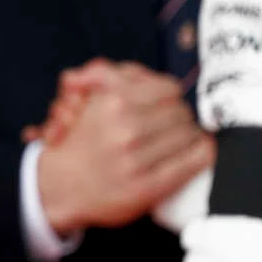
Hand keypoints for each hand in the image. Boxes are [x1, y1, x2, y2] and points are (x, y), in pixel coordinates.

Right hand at [36, 60, 212, 233]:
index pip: (168, 88)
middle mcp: (125, 129)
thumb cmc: (77, 144)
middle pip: (180, 111)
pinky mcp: (148, 187)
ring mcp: (137, 159)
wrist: (59, 188)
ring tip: (178, 140)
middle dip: (178, 116)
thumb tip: (140, 73)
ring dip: (189, 135)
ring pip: (190, 134)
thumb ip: (107, 74)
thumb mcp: (83, 98)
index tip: (165, 104)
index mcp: (111, 102)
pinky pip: (194, 160)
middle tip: (170, 125)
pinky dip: (202, 153)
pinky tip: (196, 152)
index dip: (169, 96)